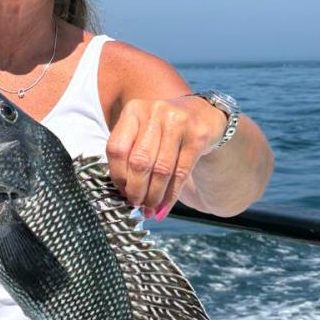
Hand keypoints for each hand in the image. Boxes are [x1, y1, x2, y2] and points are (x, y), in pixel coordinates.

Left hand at [106, 95, 227, 219]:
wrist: (202, 114)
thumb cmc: (164, 129)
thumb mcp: (143, 131)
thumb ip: (130, 154)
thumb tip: (124, 194)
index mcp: (134, 110)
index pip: (117, 148)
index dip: (117, 175)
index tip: (121, 191)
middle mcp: (155, 112)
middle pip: (139, 162)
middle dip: (136, 190)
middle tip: (135, 204)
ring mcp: (178, 122)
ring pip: (161, 170)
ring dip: (154, 196)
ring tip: (149, 209)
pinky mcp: (197, 136)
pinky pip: (181, 173)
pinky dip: (170, 195)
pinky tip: (163, 207)